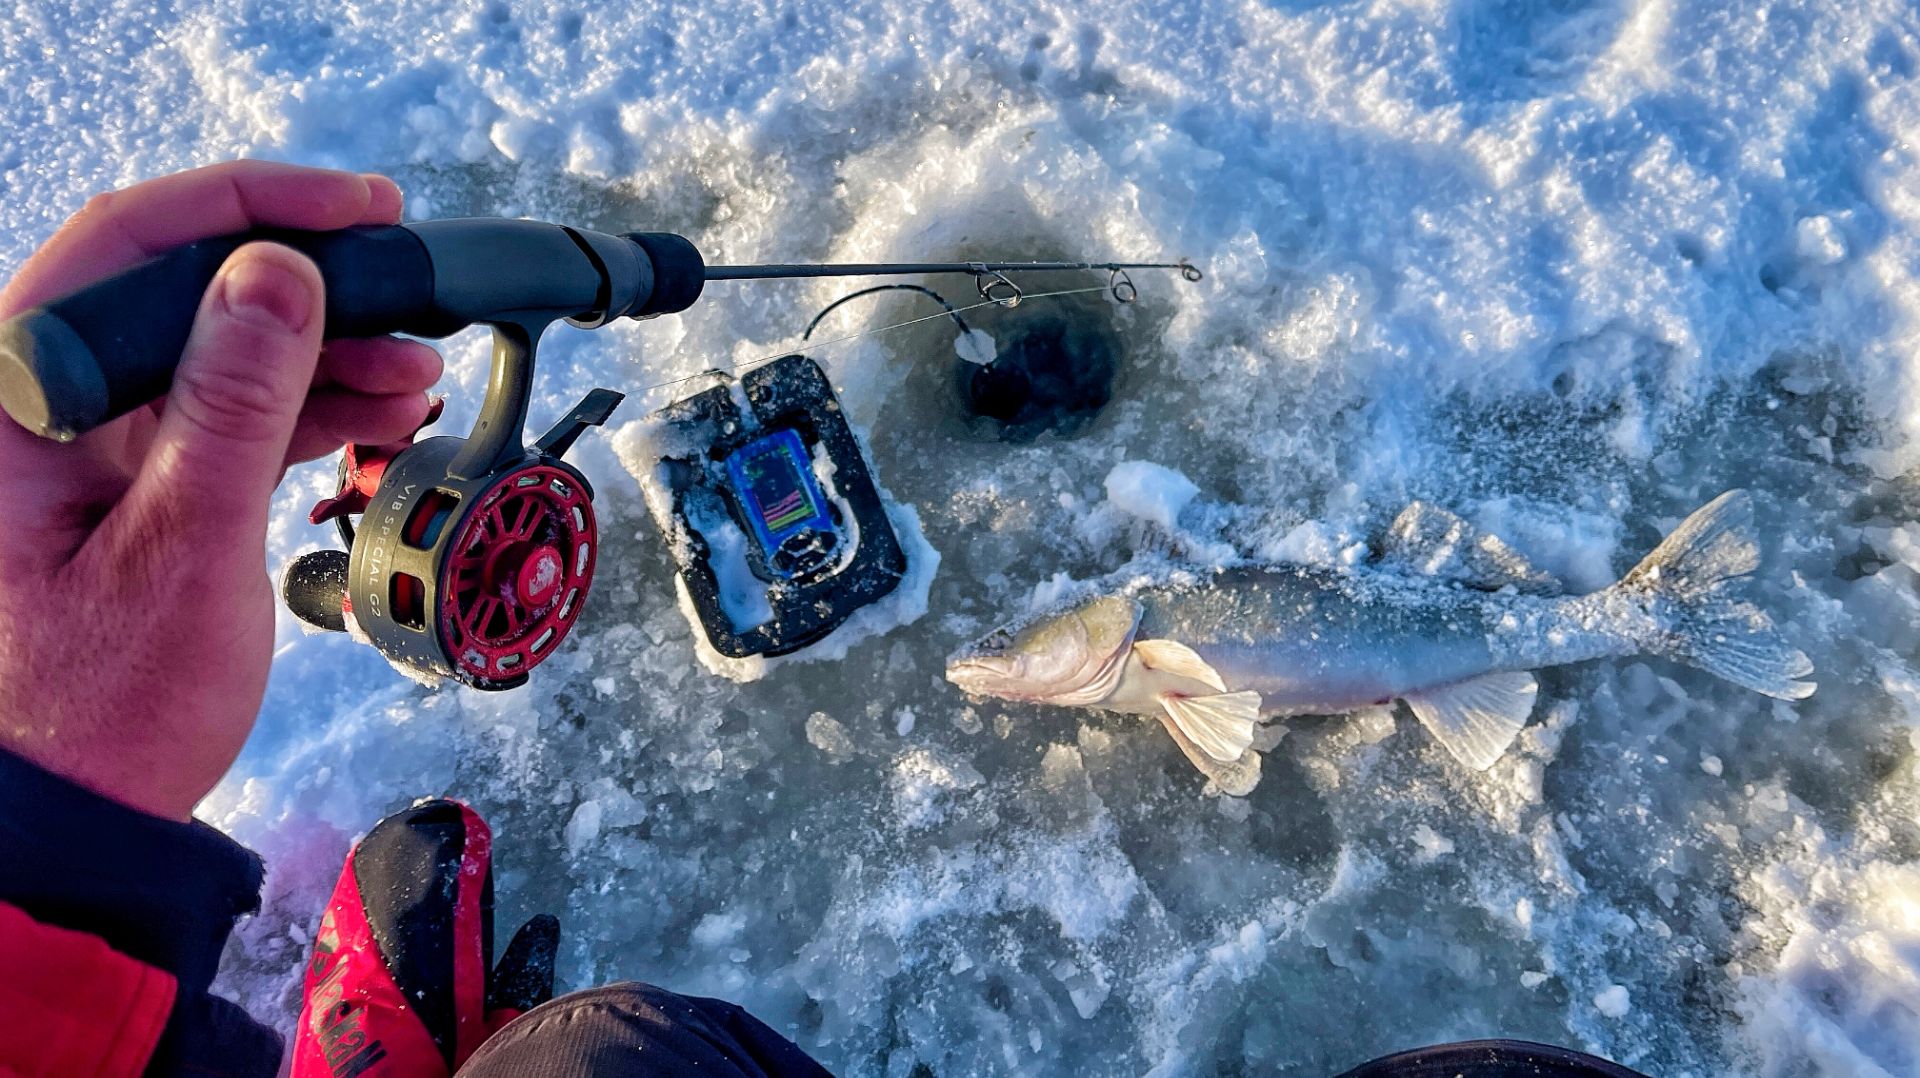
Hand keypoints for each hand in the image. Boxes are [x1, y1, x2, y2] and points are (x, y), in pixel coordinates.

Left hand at [0, 161, 443, 820]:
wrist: (73, 821)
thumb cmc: (96, 710)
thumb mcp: (181, 548)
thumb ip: (231, 404)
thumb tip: (277, 272)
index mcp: (16, 396)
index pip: (133, 242)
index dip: (259, 205)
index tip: (364, 210)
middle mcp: (42, 400)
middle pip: (186, 289)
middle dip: (314, 289)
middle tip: (415, 293)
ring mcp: (87, 442)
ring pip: (218, 350)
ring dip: (325, 352)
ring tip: (418, 373)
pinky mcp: (132, 483)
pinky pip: (227, 412)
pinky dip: (307, 407)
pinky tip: (380, 411)